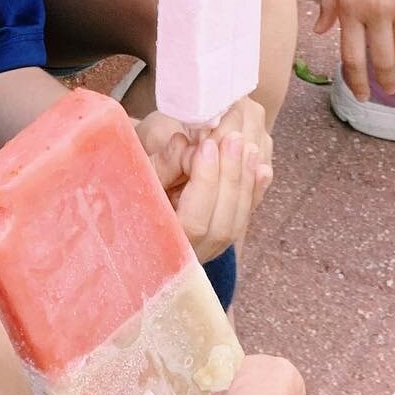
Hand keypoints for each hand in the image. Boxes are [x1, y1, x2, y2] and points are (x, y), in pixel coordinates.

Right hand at [136, 102, 272, 262]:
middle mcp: (189, 255)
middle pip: (223, 224)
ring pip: (237, 224)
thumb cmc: (133, 194)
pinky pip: (243, 220)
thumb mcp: (139, 179)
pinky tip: (261, 168)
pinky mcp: (221, 241)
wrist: (136, 217)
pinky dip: (254, 194)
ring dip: (245, 182)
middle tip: (233, 139)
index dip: (205, 182)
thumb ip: (162, 165)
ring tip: (246, 147)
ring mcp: (209, 251)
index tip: (207, 146)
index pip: (195, 221)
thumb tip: (184, 143)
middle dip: (231, 177)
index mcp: (163, 244)